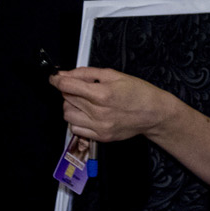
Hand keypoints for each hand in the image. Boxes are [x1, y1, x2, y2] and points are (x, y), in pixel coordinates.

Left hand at [50, 67, 179, 142]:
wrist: (154, 113)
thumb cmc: (138, 92)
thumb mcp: (114, 75)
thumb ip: (86, 73)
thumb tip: (65, 74)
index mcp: (102, 94)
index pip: (67, 86)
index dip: (57, 79)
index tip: (54, 78)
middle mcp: (99, 112)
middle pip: (66, 99)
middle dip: (69, 91)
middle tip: (82, 88)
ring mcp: (99, 127)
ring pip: (68, 115)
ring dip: (71, 106)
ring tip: (85, 102)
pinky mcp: (101, 137)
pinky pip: (76, 129)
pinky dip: (78, 120)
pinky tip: (89, 114)